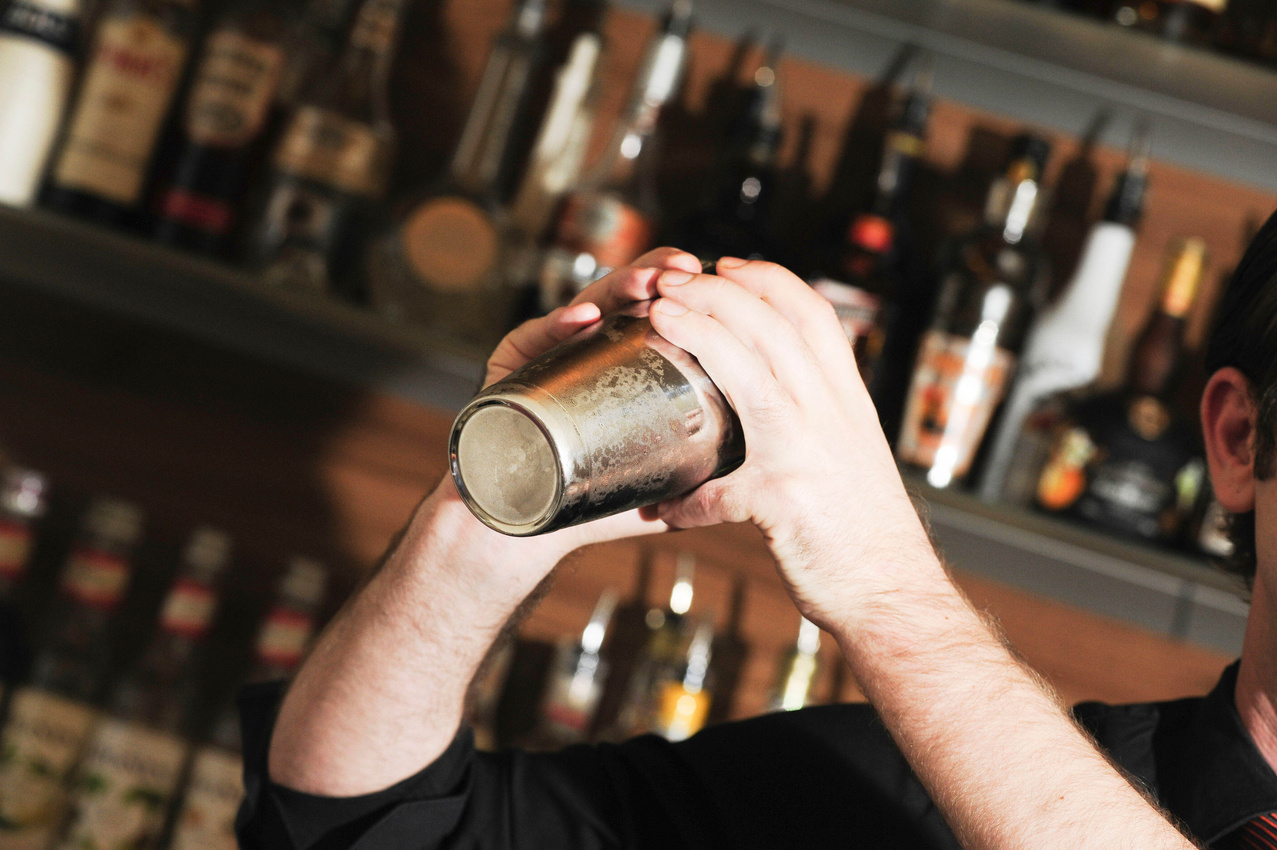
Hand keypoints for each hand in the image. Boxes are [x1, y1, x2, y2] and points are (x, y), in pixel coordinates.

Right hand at [434, 248, 704, 567]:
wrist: (521, 528)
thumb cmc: (587, 500)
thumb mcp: (657, 480)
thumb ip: (702, 476)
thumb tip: (759, 476)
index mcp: (621, 366)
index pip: (660, 318)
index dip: (691, 298)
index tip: (722, 285)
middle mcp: (585, 352)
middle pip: (625, 301)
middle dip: (658, 277)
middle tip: (685, 268)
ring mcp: (547, 357)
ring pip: (583, 309)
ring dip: (616, 289)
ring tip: (646, 284)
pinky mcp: (508, 371)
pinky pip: (531, 341)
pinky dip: (556, 326)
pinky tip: (582, 318)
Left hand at [646, 257, 940, 632]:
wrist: (897, 595)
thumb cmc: (869, 533)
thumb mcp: (855, 454)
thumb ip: (822, 419)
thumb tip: (779, 399)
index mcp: (848, 400)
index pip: (813, 314)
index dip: (767, 279)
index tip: (729, 264)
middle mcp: (832, 415)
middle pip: (774, 327)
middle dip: (718, 291)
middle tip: (673, 280)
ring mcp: (810, 453)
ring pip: (750, 373)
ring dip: (700, 335)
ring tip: (659, 315)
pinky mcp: (785, 501)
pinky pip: (721, 491)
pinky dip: (690, 499)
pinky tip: (665, 508)